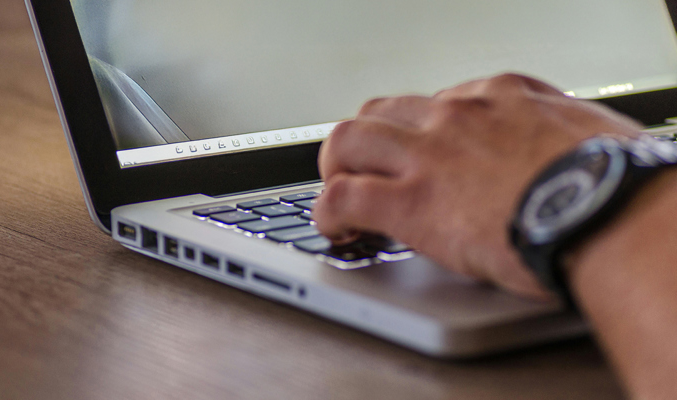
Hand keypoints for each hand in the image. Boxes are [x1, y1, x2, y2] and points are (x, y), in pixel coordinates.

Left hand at [313, 73, 643, 298]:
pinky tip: (337, 231)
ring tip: (340, 196)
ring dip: (336, 169)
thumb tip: (558, 147)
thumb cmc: (614, 181)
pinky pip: (342, 198)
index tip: (420, 157)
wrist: (611, 213)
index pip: (435, 104)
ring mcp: (427, 156)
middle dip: (365, 142)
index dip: (418, 134)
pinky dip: (328, 214)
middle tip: (365, 171)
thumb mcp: (589, 132)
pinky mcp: (410, 202)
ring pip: (347, 142)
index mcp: (499, 97)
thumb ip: (557, 132)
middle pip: (380, 111)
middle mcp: (455, 117)